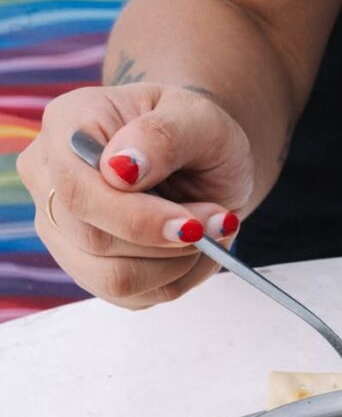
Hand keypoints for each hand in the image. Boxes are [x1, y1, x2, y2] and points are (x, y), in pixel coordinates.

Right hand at [17, 84, 253, 308]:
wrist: (202, 159)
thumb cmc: (196, 133)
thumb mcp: (199, 118)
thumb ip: (163, 136)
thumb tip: (122, 168)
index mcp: (67, 126)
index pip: (77, 189)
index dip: (137, 218)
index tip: (192, 225)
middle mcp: (49, 179)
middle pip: (94, 241)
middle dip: (169, 242)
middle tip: (218, 221)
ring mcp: (62, 229)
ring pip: (114, 279)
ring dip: (177, 264)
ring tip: (207, 232)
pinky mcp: (87, 268)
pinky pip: (133, 297)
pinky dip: (176, 279)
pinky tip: (191, 249)